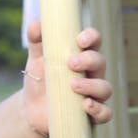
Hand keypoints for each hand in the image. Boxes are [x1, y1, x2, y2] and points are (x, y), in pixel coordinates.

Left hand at [23, 21, 112, 135]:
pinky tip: (86, 105)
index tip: (80, 40)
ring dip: (92, 85)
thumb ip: (37, 39)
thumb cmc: (40, 79)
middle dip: (89, 60)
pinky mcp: (91, 115)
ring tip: (73, 85)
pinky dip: (99, 110)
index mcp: (82, 56)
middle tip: (70, 63)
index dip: (92, 37)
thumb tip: (36, 23)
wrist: (31, 108)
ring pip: (105, 88)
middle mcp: (92, 74)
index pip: (94, 41)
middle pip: (101, 62)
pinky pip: (105, 113)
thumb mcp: (36, 58)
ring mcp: (94, 94)